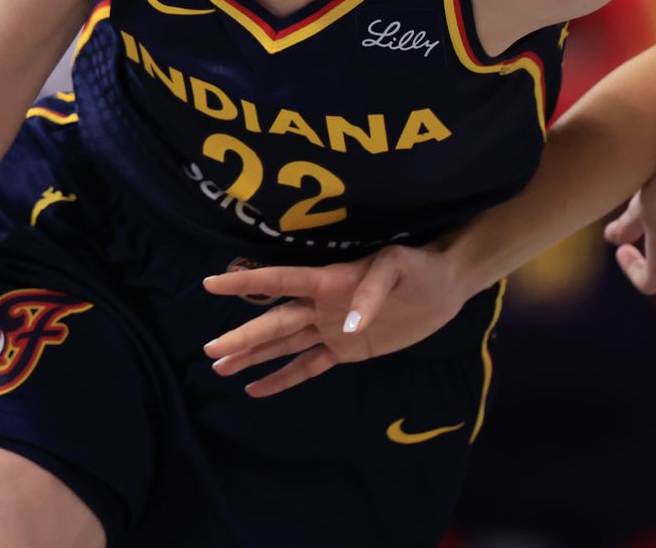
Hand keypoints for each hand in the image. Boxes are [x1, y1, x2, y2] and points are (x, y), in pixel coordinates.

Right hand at [200, 243, 472, 396]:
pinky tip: (256, 388)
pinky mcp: (348, 350)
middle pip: (275, 321)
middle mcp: (323, 304)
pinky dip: (283, 377)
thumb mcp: (398, 267)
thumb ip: (371, 292)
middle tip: (209, 350)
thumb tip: (348, 327)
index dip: (247, 283)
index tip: (211, 283)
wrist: (446, 286)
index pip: (280, 280)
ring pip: (284, 344)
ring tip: (220, 367)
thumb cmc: (420, 267)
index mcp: (330, 279)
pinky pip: (309, 365)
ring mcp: (332, 328)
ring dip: (253, 356)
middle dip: (243, 336)